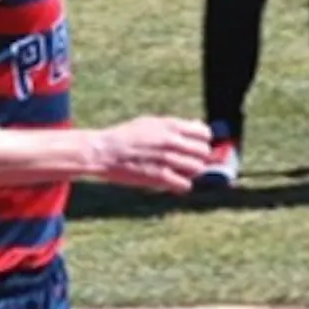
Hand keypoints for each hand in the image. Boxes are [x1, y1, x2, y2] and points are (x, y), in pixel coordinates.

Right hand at [93, 116, 211, 194]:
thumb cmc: (127, 136)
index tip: (195, 146)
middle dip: (198, 157)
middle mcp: (172, 141)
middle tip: (187, 160)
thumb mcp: (151, 123)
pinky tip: (172, 181)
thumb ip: (175, 126)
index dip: (202, 141)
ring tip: (179, 171)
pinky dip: (181, 184)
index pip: (204, 133)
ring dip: (191, 171)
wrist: (105, 151)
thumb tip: (198, 126)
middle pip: (204, 152)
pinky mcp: (160, 177)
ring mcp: (167, 159)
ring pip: (197, 169)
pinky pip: (185, 185)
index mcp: (170, 125)